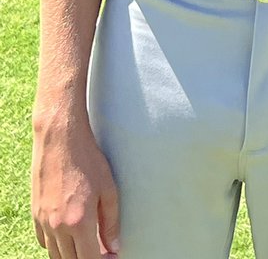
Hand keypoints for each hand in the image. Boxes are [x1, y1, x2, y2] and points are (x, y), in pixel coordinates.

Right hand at [32, 117, 119, 258]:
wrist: (60, 138)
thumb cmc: (88, 160)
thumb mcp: (108, 189)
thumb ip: (111, 222)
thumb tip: (114, 248)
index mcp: (80, 222)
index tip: (111, 257)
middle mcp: (58, 226)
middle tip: (100, 250)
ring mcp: (44, 221)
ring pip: (55, 255)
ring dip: (70, 255)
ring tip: (85, 243)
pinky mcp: (35, 213)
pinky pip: (44, 242)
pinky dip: (55, 245)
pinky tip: (68, 234)